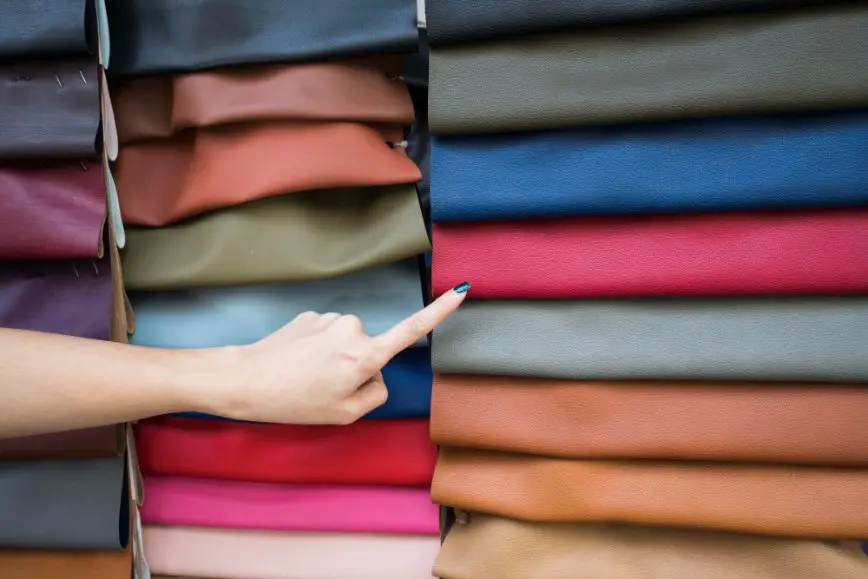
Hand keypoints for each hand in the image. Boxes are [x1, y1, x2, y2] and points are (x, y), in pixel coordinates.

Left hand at [202, 283, 469, 424]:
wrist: (247, 380)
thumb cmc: (295, 401)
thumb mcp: (345, 414)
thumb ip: (375, 395)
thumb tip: (376, 376)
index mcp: (365, 355)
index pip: (411, 331)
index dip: (439, 311)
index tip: (461, 290)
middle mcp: (352, 329)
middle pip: (372, 350)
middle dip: (357, 368)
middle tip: (327, 388)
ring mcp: (330, 319)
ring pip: (347, 344)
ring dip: (334, 360)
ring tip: (307, 377)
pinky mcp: (311, 316)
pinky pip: (327, 336)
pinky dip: (318, 351)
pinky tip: (297, 364)